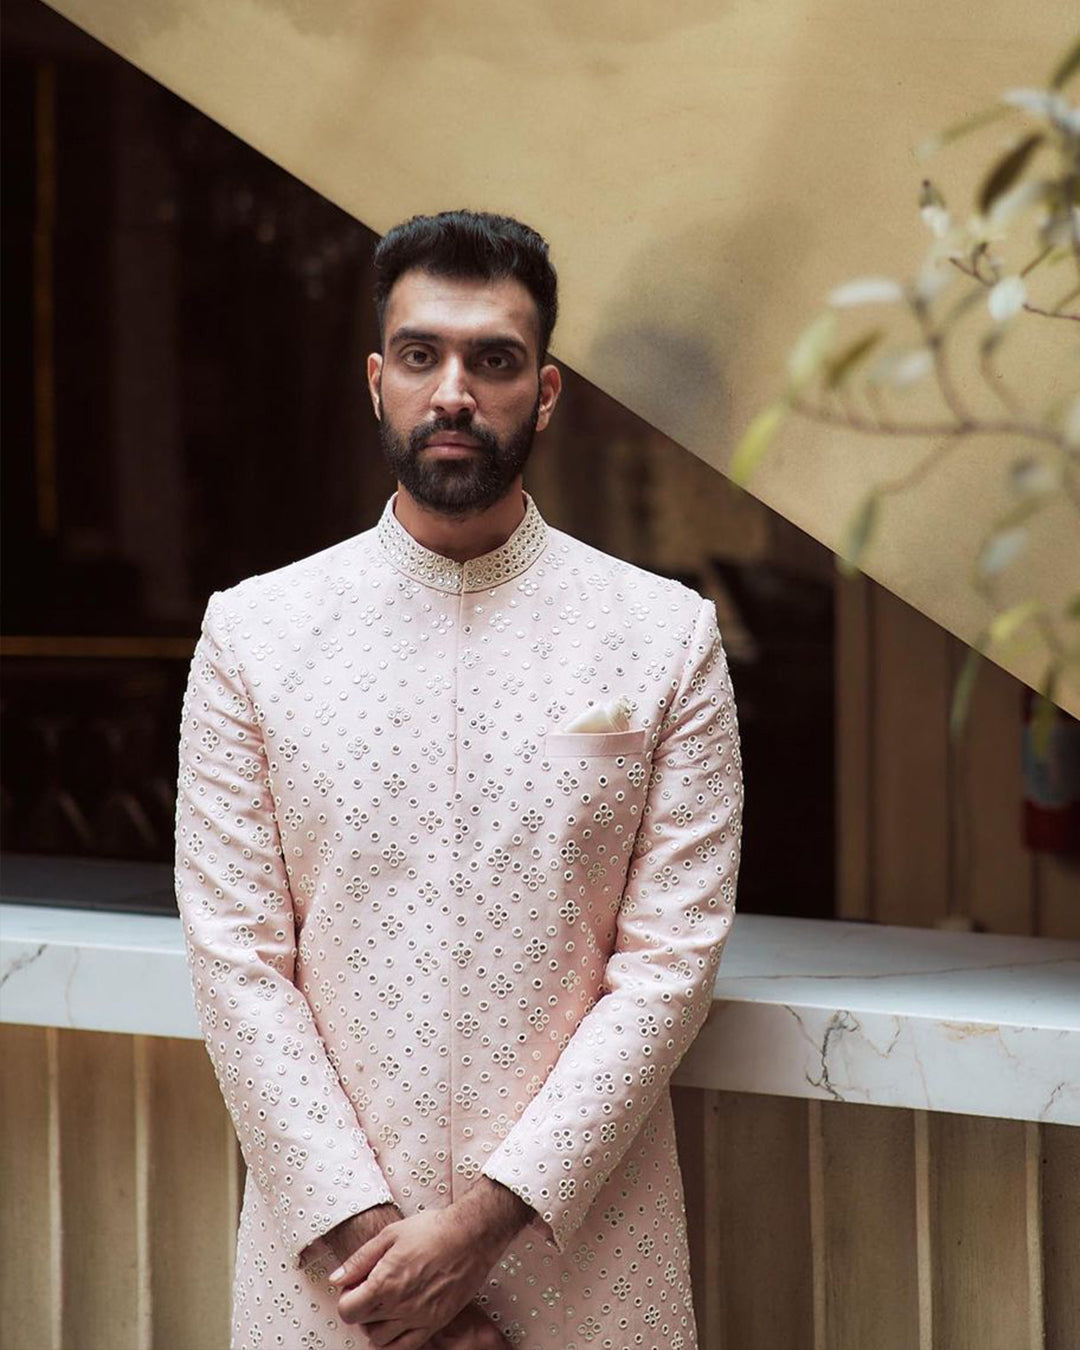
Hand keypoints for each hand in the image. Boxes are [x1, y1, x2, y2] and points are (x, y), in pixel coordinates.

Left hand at [328, 1179, 530, 1348]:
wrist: (471, 1236)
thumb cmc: (434, 1230)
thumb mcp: (390, 1234)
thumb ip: (360, 1259)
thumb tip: (337, 1278)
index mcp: (385, 1281)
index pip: (348, 1310)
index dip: (347, 1298)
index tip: (355, 1287)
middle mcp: (400, 1305)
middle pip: (362, 1324)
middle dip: (361, 1308)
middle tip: (372, 1289)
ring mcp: (418, 1318)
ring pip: (380, 1340)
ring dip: (377, 1325)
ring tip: (387, 1303)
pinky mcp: (435, 1324)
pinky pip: (405, 1347)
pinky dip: (395, 1341)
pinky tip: (399, 1321)